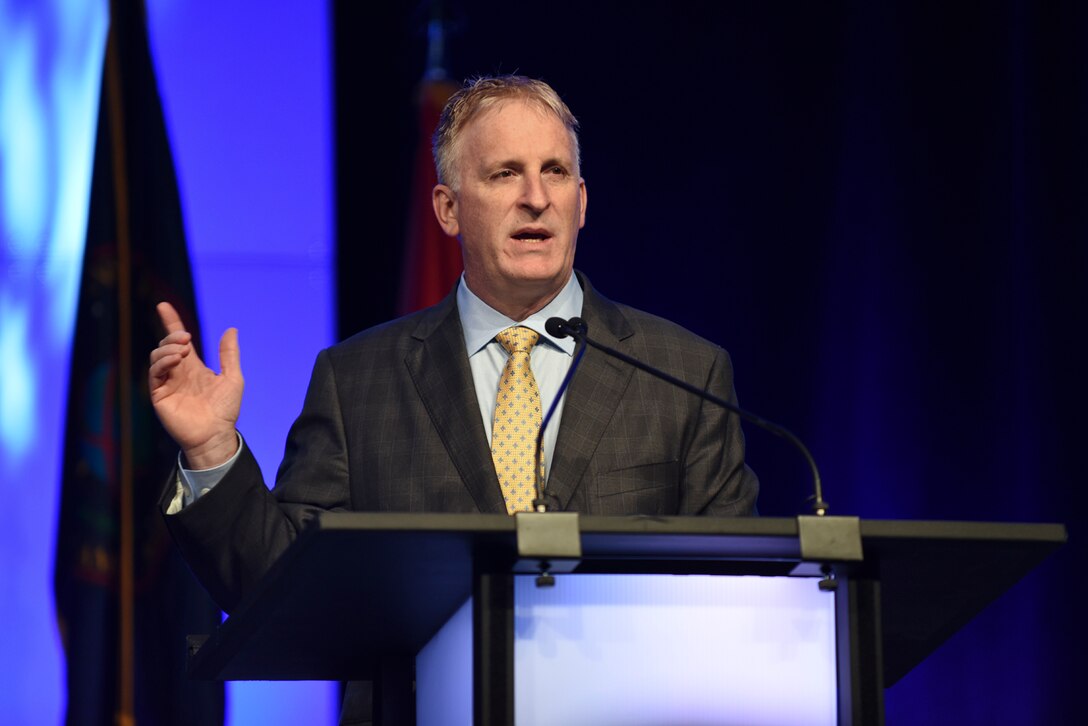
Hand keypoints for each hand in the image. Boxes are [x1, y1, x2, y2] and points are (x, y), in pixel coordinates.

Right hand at [149, 302, 243, 468]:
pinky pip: (154, 373)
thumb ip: (229, 354)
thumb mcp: (232, 377)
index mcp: (193, 367)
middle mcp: (178, 372)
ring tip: (183, 350)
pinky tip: (176, 359)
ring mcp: (167, 383)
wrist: (216, 434)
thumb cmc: (225, 409)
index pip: (178, 340)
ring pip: (157, 356)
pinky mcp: (159, 395)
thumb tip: (231, 329)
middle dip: (173, 335)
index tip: (163, 306)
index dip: (171, 322)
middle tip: (187, 339)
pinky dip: (162, 362)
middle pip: (166, 345)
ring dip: (168, 348)